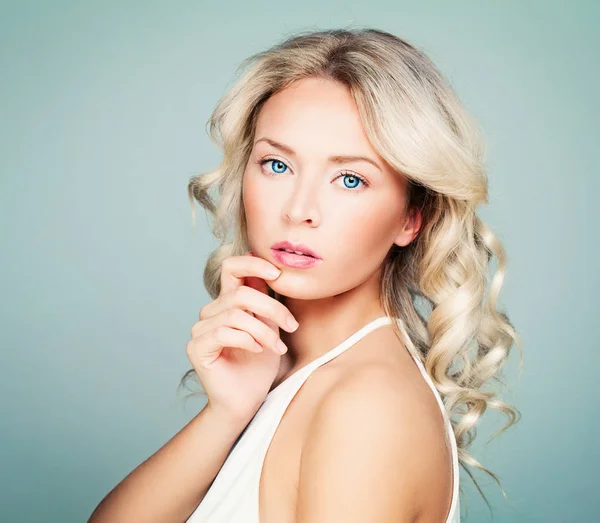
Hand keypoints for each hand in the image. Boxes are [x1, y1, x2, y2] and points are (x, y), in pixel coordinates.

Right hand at [186, 252, 298, 420]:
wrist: (246, 401)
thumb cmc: (259, 366)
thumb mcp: (270, 327)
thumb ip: (266, 301)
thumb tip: (270, 270)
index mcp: (227, 302)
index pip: (232, 267)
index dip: (253, 263)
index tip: (278, 274)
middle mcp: (211, 312)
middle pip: (241, 293)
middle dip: (272, 309)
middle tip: (292, 326)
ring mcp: (201, 329)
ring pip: (236, 314)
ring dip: (264, 331)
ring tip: (277, 347)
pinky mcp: (197, 347)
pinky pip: (225, 332)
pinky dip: (247, 340)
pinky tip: (258, 351)